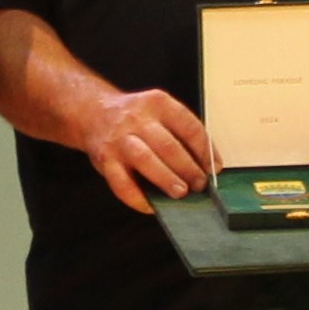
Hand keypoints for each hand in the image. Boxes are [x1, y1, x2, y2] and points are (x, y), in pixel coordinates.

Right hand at [76, 86, 213, 214]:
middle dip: (187, 168)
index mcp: (158, 104)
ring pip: (145, 160)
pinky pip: (121, 183)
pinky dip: (138, 198)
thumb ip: (180, 134)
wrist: (94, 112)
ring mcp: (120, 139)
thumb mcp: (159, 112)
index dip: (205, 150)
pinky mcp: (105, 159)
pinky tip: (151, 205)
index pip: (188, 126)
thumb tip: (206, 167)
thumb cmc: (135, 118)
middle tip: (200, 184)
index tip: (214, 168)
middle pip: (167, 145)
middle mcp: (137, 119)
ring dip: (166, 178)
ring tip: (181, 192)